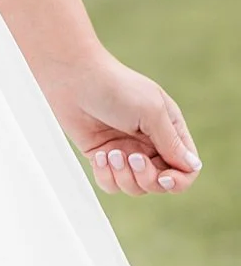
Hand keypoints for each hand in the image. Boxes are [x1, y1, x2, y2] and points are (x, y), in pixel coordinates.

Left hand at [43, 50, 201, 195]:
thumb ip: (171, 141)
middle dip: (147, 178)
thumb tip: (193, 166)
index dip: (179, 180)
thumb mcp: (151, 111)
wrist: (73, 78)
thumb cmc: (115, 88)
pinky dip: (106, 176)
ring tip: (110, 154)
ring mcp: (126, 151)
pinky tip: (99, 156)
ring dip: (124, 177)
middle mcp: (150, 144)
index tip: (164, 177)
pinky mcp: (102, 157)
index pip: (186, 168)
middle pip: (161, 183)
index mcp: (168, 130)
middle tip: (132, 158)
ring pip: (136, 188)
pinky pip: (111, 184)